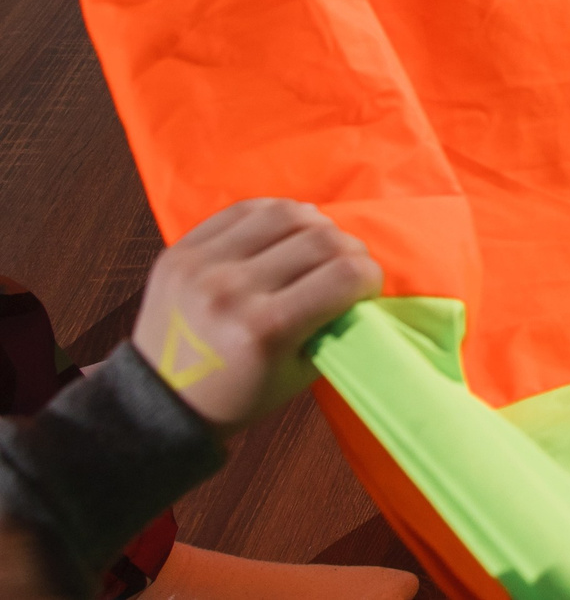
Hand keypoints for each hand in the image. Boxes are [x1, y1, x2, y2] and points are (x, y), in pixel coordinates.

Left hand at [131, 199, 382, 439]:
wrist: (159, 399)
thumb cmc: (238, 393)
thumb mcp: (299, 373)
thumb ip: (333, 323)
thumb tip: (358, 278)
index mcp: (265, 329)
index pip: (346, 274)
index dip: (371, 277)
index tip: (366, 289)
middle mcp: (232, 289)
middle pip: (322, 238)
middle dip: (350, 251)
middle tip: (346, 268)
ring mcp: (202, 265)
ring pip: (287, 212)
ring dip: (316, 225)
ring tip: (315, 245)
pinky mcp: (181, 250)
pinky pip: (244, 209)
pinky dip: (275, 214)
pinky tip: (283, 232)